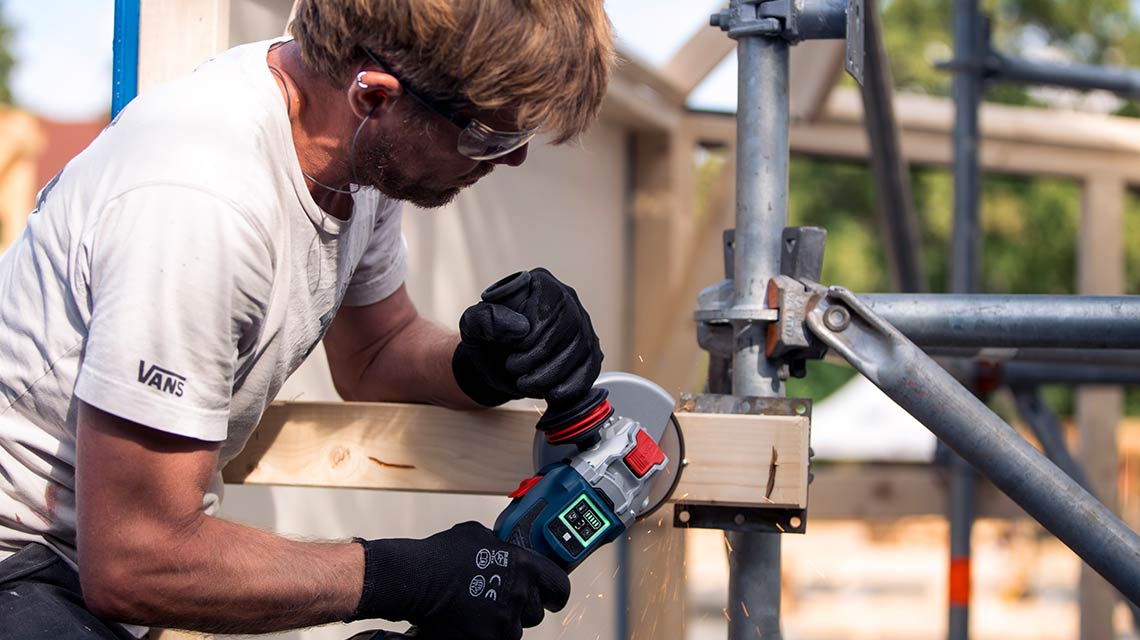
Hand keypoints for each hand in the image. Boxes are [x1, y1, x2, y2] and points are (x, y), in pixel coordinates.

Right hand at [349, 522, 570, 639]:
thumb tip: (502, 548)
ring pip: (513, 631)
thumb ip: (500, 546)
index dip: (555, 593)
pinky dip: (483, 635)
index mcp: (524, 567)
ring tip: (478, 612)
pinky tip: (467, 624)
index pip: (559, 586)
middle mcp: (518, 596)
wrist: (416, 579)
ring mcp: (503, 622)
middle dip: (520, 609)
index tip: (552, 597)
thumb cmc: (441, 556)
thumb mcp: (479, 536)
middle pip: (535, 613)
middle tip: (500, 602)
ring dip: (501, 624)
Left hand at [452, 268, 603, 405]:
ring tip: (526, 383)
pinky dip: (573, 385)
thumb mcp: (472, 326)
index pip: (551, 302)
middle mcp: (568, 299)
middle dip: (541, 355)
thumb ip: (485, 318)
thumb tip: (520, 327)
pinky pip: (592, 367)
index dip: (536, 331)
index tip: (514, 349)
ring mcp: (582, 326)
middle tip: (515, 369)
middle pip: (570, 325)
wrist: (497, 365)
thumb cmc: (487, 340)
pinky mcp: (589, 352)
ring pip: (582, 348)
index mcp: (540, 283)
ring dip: (552, 373)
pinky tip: (553, 394)